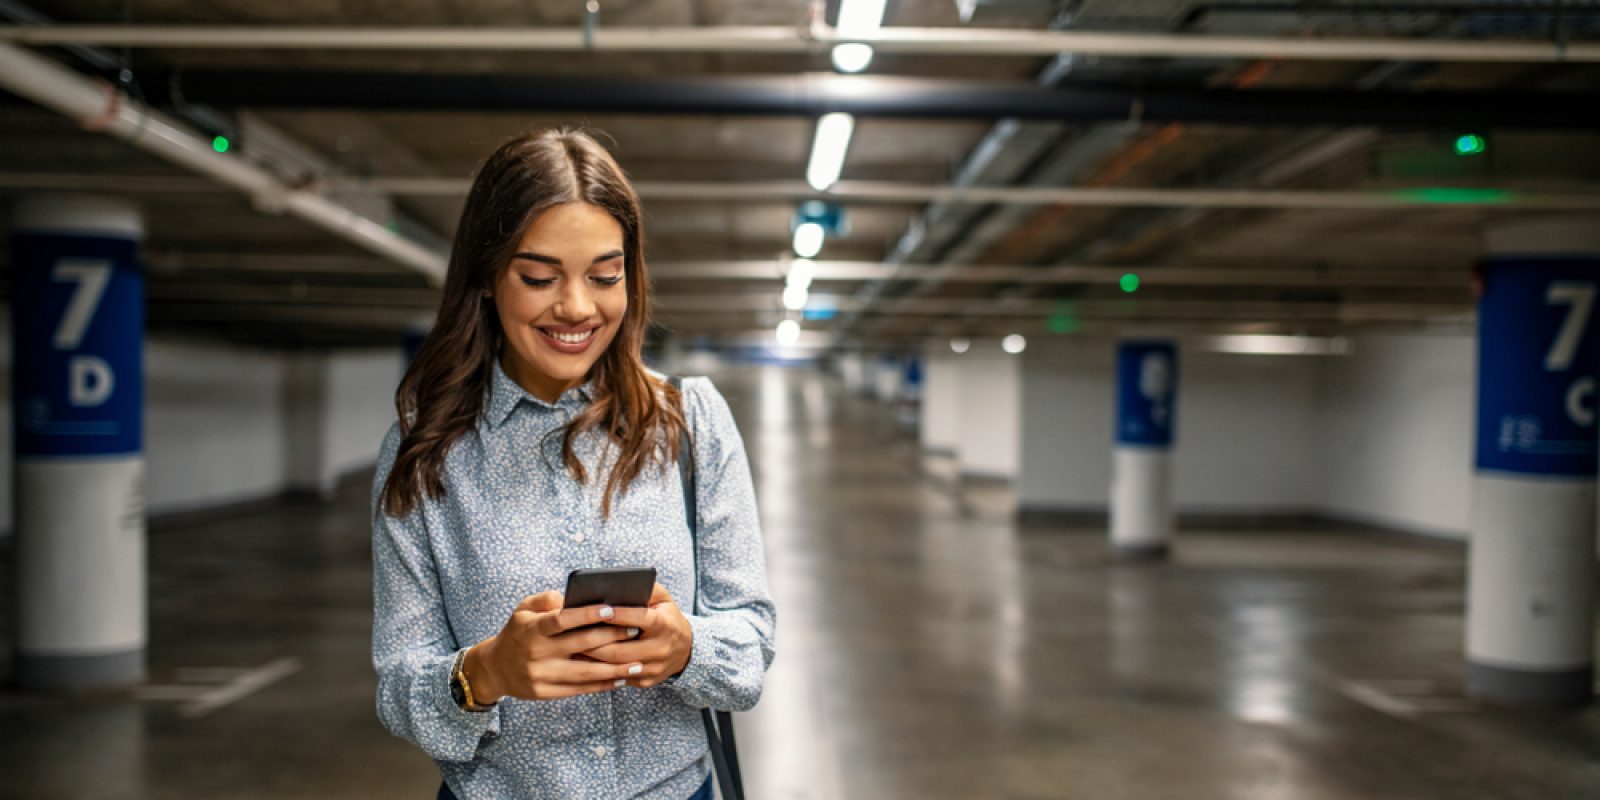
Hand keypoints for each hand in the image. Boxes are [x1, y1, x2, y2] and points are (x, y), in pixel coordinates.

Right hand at [466, 591, 644, 702]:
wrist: (494, 668)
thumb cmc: (517, 632)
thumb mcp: (524, 609)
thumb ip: (548, 599)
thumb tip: (576, 597)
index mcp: (532, 629)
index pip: (562, 620)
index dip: (587, 614)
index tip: (612, 609)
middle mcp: (536, 653)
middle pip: (580, 645)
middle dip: (612, 637)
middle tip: (635, 630)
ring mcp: (541, 675)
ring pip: (585, 673)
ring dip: (615, 669)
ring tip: (638, 663)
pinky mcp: (545, 693)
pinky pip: (578, 690)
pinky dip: (602, 685)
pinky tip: (621, 678)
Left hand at [580, 583, 693, 687]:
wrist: (686, 650)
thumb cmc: (667, 618)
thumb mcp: (663, 600)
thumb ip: (646, 589)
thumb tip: (620, 585)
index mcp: (665, 625)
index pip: (641, 619)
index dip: (620, 615)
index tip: (601, 609)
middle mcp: (661, 649)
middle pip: (621, 650)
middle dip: (596, 643)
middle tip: (575, 636)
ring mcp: (654, 668)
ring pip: (616, 667)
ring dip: (594, 659)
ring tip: (574, 649)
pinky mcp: (646, 681)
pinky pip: (619, 678)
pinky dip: (601, 670)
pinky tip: (586, 662)